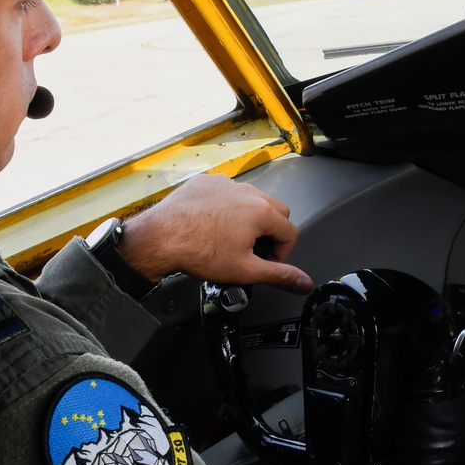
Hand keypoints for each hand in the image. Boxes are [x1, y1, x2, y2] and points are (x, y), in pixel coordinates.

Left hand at [116, 173, 313, 293]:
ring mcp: (225, 183)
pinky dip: (227, 207)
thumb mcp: (245, 270)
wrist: (161, 237)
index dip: (282, 253)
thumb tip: (304, 282)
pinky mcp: (206, 182)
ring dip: (250, 218)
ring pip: (251, 199)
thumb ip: (279, 275)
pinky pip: (227, 192)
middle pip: (275, 211)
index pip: (290, 231)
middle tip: (253, 252)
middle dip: (270, 233)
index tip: (267, 263)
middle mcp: (246, 191)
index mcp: (261, 211)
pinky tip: (213, 224)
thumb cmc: (198, 251)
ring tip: (231, 239)